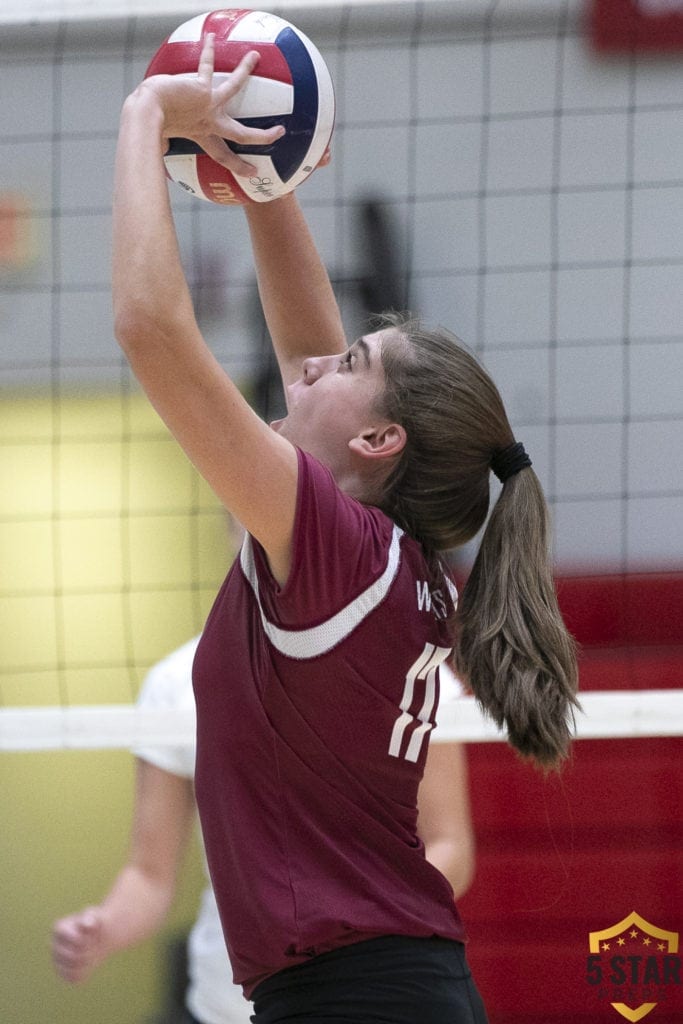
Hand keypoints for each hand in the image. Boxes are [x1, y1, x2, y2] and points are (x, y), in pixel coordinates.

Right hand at [52, 906, 107, 983]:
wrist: (97, 935)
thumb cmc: (95, 923)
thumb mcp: (95, 916)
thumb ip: (91, 917)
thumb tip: (88, 925)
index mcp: (59, 928)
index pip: (75, 940)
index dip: (88, 939)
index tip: (94, 934)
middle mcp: (53, 944)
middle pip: (73, 956)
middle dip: (88, 952)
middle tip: (95, 946)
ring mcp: (56, 959)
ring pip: (71, 969)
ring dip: (86, 963)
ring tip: (91, 955)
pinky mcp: (62, 971)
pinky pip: (72, 978)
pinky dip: (84, 973)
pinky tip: (88, 964)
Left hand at [139, 34, 284, 175]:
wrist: (147, 113)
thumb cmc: (148, 126)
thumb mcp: (159, 136)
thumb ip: (162, 142)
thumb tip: (160, 149)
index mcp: (201, 135)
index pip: (223, 156)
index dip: (238, 166)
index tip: (252, 173)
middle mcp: (209, 122)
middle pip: (241, 134)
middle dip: (262, 135)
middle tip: (279, 132)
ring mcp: (208, 105)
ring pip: (234, 87)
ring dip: (245, 70)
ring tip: (254, 56)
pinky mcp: (202, 88)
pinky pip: (207, 64)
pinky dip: (208, 50)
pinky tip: (211, 37)